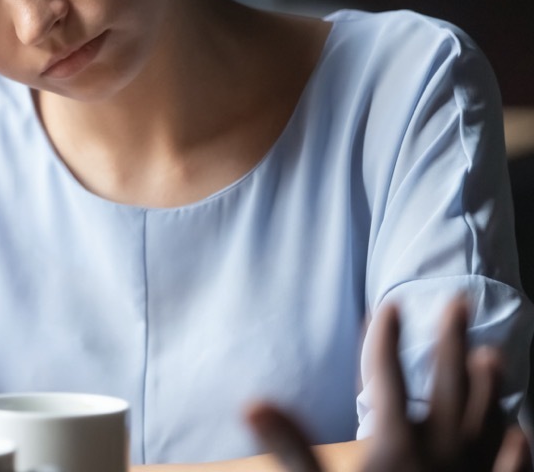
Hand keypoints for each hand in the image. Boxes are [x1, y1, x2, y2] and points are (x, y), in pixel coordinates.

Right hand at [245, 299, 531, 471]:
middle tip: (455, 302)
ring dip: (488, 386)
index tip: (389, 307)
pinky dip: (514, 448)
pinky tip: (521, 433)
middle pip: (448, 388)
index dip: (386, 340)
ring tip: (489, 353)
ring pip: (485, 422)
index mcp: (395, 447)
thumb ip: (288, 447)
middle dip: (448, 341)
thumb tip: (250, 403)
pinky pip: (506, 470)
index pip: (388, 380)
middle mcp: (438, 456)